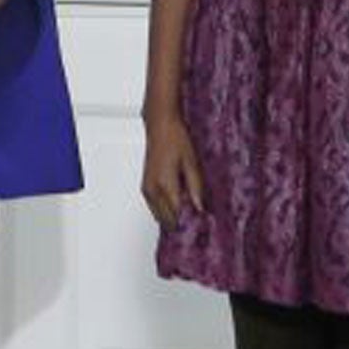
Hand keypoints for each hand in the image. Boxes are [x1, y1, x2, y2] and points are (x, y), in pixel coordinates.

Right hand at [140, 112, 206, 226]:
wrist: (160, 124)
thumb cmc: (175, 139)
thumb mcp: (191, 163)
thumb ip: (196, 188)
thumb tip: (200, 208)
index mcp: (165, 186)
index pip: (178, 216)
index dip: (191, 223)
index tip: (202, 224)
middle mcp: (152, 191)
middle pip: (167, 221)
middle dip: (182, 224)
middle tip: (197, 221)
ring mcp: (147, 190)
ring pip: (160, 217)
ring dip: (173, 219)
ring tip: (189, 214)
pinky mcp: (146, 187)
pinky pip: (155, 208)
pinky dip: (165, 212)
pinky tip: (178, 206)